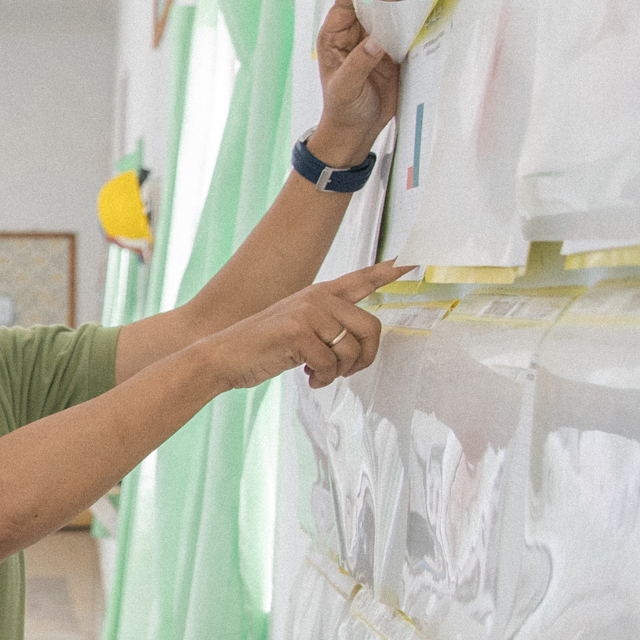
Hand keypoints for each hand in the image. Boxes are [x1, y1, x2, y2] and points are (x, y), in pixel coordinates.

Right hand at [200, 264, 413, 391]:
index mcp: (320, 294)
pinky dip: (324, 378)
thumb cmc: (264, 346)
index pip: (363, 278)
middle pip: (371, 327)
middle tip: (347, 371)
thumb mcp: (300, 328)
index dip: (391, 271)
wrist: (224, 356)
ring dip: (341, 372)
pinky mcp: (298, 332)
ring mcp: (307, 312)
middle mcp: (318, 297)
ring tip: (321, 375)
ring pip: (352, 349)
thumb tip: (360, 343)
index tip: (416, 261)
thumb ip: (329, 326)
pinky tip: (308, 377)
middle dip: (365, 357)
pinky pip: (331, 363)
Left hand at [311, 0, 400, 166]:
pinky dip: (414, 21)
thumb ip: (360, 63)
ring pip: (390, 12)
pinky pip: (404, 29)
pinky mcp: (393, 50)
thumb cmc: (342, 108)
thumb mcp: (345, 87)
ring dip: (404, 2)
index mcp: (335, 34)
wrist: (357, 130)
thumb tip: (377, 41)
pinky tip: (426, 10)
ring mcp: (376, 39)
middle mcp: (355, 31)